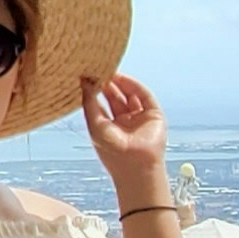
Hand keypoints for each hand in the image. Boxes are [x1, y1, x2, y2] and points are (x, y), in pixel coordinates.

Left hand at [81, 70, 168, 196]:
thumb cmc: (112, 153)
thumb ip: (89, 103)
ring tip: (109, 71)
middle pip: (116, 96)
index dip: (95, 90)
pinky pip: (144, 96)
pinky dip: (134, 85)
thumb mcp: (95, 124)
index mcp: (109, 127)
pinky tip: (123, 79)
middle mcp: (125, 121)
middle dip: (107, 84)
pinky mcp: (154, 115)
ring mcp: (140, 118)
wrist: (135, 167)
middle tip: (98, 70)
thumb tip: (84, 82)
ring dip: (120, 83)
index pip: (102, 104)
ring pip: (130, 94)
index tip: (87, 77)